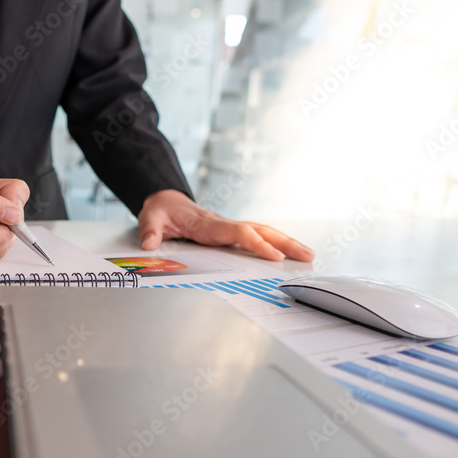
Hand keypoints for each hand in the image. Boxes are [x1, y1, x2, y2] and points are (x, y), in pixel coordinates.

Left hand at [137, 190, 313, 261]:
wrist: (165, 200)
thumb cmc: (161, 210)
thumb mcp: (150, 218)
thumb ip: (150, 231)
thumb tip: (149, 244)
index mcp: (208, 223)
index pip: (239, 233)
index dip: (257, 244)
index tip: (274, 257)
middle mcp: (223, 224)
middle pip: (260, 230)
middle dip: (284, 243)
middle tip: (307, 255)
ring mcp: (229, 227)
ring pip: (263, 232)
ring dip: (286, 242)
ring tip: (308, 254)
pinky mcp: (230, 231)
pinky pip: (256, 236)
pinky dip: (275, 242)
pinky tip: (288, 252)